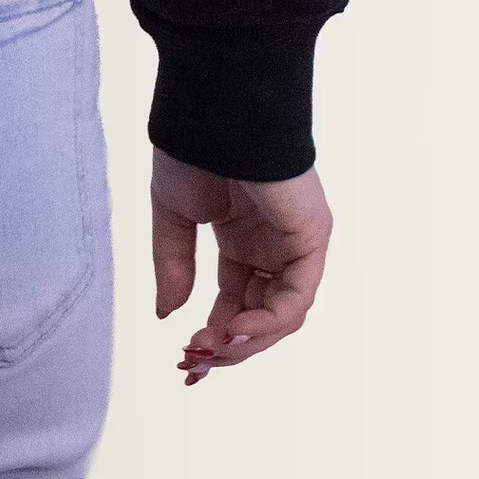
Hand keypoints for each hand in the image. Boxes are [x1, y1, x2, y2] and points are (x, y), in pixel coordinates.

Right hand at [150, 147, 332, 383]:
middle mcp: (273, 247)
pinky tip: (234, 331)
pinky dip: (268, 323)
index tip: (185, 358)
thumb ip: (174, 265)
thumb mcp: (173, 214)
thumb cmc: (191, 150)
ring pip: (281, 315)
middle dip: (228, 346)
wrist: (215, 114)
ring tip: (211, 350)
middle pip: (260, 316)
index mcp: (241, 239)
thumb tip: (167, 315)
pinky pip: (296, 297)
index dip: (214, 336)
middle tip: (194, 364)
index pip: (236, 303)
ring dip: (247, 342)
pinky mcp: (311, 239)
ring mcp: (295, 244)